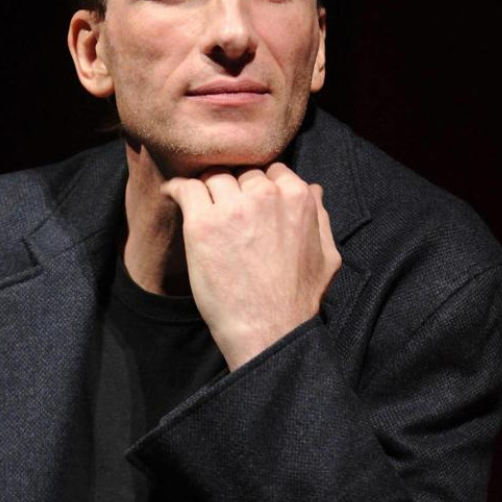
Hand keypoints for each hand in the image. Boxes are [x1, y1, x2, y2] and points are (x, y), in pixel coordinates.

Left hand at [162, 162, 341, 368]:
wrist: (268, 331)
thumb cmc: (298, 300)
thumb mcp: (327, 256)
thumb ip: (321, 217)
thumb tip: (313, 189)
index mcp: (298, 197)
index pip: (272, 170)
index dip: (259, 187)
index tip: (249, 203)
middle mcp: (266, 194)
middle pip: (241, 173)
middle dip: (234, 189)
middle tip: (225, 212)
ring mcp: (232, 207)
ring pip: (214, 178)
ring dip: (208, 191)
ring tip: (201, 209)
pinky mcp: (202, 224)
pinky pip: (185, 188)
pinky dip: (177, 189)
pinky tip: (173, 195)